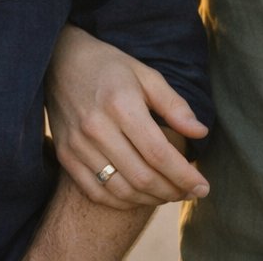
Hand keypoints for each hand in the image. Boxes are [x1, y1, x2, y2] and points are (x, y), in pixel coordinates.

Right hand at [45, 25, 209, 209]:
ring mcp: (78, 145)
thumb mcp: (146, 75)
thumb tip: (201, 133)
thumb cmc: (109, 67)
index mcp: (121, 105)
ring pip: (120, 190)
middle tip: (189, 193)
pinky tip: (139, 196)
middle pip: (142, 177)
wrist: (59, 61)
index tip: (203, 187)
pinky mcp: (65, 155)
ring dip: (149, 199)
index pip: (159, 153)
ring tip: (168, 194)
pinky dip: (121, 202)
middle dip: (172, 192)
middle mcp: (97, 128)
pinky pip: (95, 192)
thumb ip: (174, 105)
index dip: (184, 176)